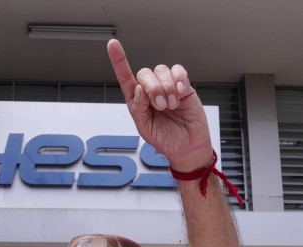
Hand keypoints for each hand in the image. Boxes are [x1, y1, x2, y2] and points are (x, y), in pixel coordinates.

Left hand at [107, 39, 211, 171]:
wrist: (189, 147)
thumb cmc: (166, 139)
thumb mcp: (146, 129)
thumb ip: (138, 109)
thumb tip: (139, 89)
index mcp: (138, 101)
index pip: (125, 78)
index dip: (119, 60)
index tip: (112, 44)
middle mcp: (151, 91)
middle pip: (144, 73)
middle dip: (152, 88)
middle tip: (161, 106)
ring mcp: (167, 87)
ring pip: (161, 70)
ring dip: (166, 88)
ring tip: (172, 105)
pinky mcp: (183, 86)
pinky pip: (178, 71)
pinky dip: (179, 79)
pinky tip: (180, 93)